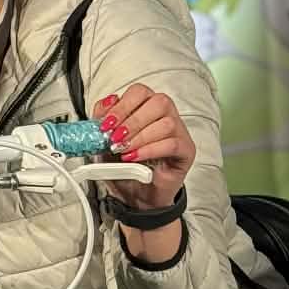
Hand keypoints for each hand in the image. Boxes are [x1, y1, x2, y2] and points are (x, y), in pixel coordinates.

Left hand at [94, 84, 195, 209]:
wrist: (135, 196)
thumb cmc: (124, 166)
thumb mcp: (105, 143)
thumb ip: (102, 122)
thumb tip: (104, 107)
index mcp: (146, 107)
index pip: (139, 92)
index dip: (121, 106)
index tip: (106, 124)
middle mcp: (166, 115)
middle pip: (158, 102)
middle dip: (132, 120)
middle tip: (114, 138)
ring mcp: (179, 132)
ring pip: (166, 123)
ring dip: (139, 137)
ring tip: (122, 150)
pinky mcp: (186, 150)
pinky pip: (172, 144)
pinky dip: (149, 150)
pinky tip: (134, 158)